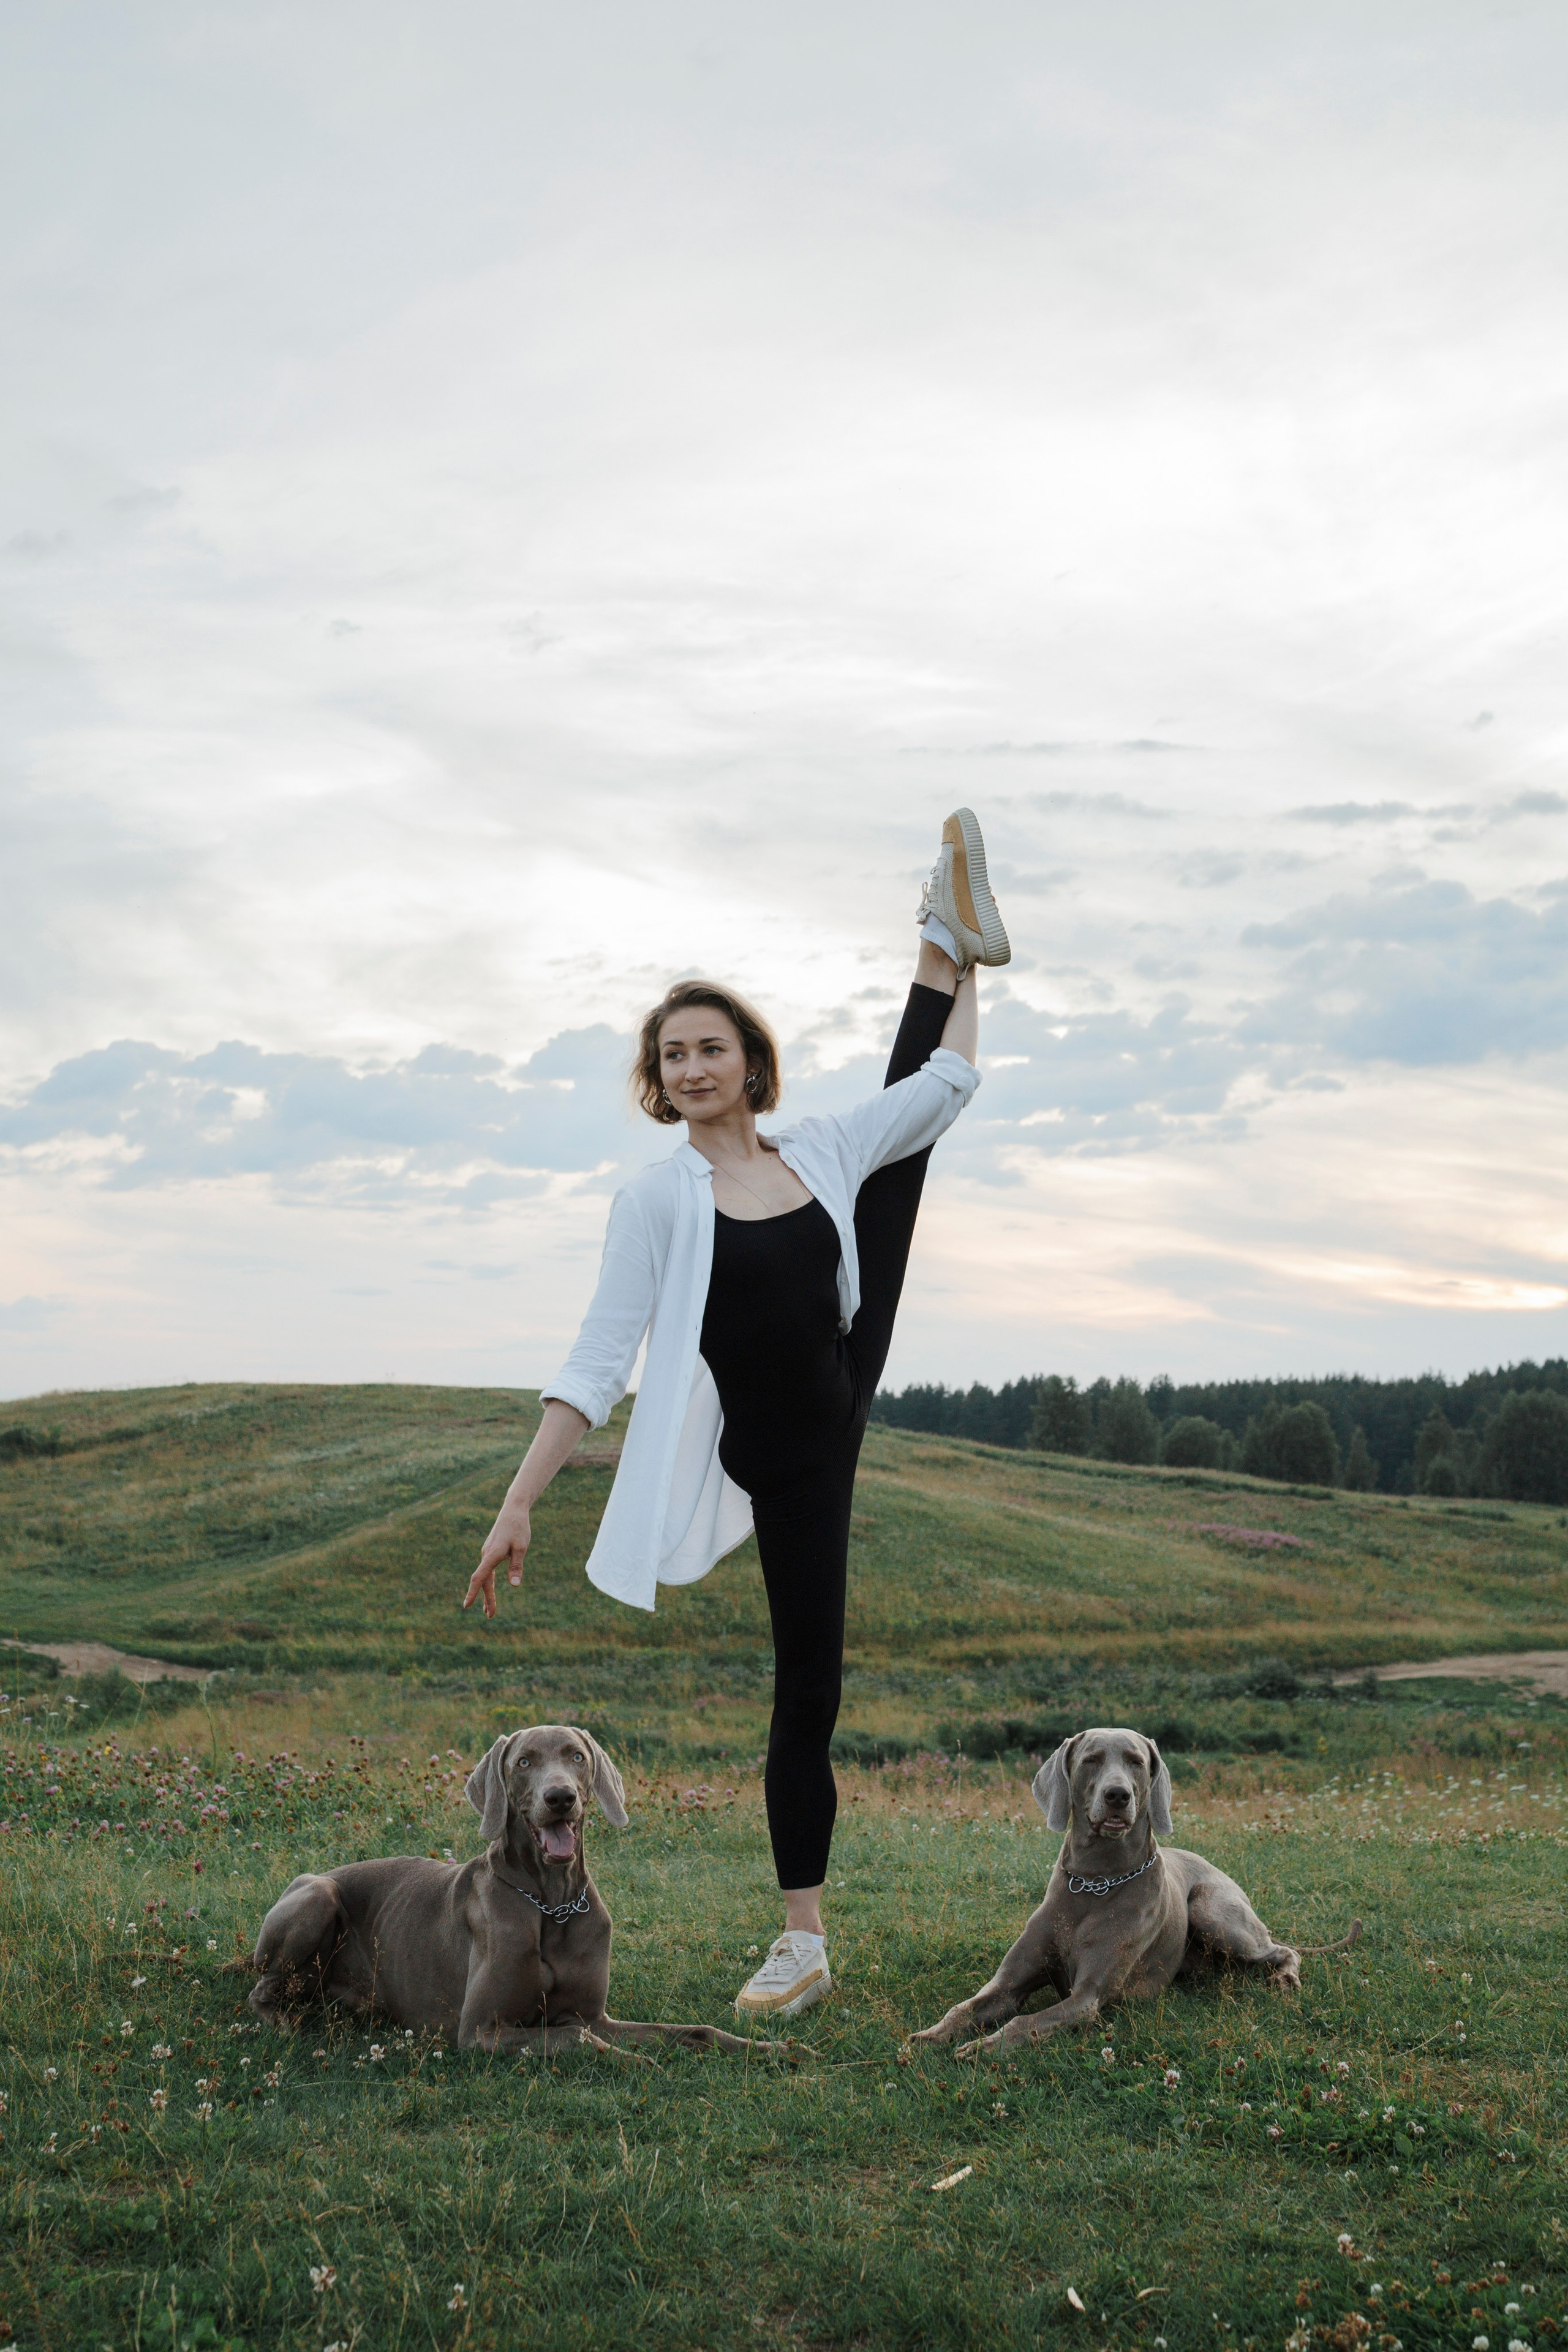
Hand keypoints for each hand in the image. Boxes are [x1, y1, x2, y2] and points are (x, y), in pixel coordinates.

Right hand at [464, 1493, 531, 1617]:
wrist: (513, 1509)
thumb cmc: (519, 1527)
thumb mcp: (521, 1547)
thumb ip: (516, 1566)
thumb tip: (514, 1585)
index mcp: (492, 1554)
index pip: (479, 1577)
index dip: (473, 1592)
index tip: (466, 1605)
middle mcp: (486, 1554)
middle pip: (484, 1581)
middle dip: (487, 1599)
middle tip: (491, 1616)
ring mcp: (488, 1553)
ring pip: (485, 1577)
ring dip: (487, 1593)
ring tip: (488, 1611)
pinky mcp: (491, 1551)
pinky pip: (487, 1570)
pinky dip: (488, 1582)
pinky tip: (490, 1590)